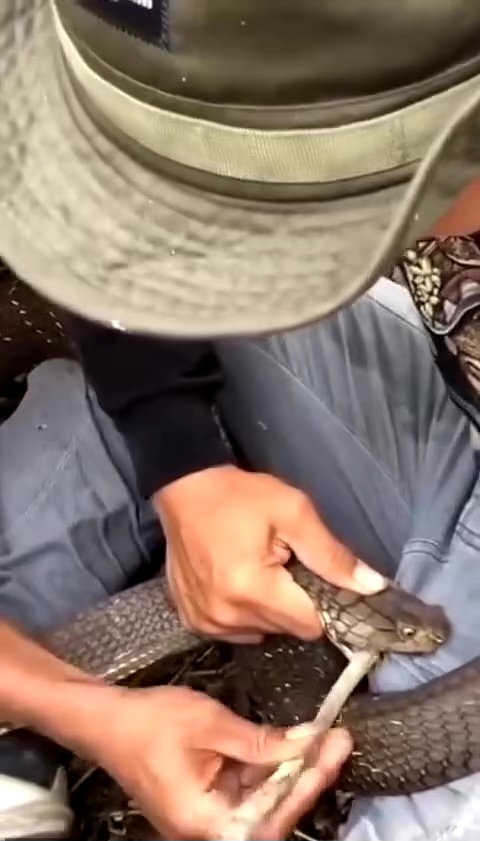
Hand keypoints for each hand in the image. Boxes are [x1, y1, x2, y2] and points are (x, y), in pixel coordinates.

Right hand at [88, 685, 351, 839]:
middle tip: (338, 742)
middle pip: (270, 812)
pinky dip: (269, 764)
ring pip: (262, 798)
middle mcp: (208, 827)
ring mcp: (207, 814)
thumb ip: (259, 741)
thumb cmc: (147, 722)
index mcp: (203, 822)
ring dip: (291, 768)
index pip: (270, 818)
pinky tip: (293, 742)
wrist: (105, 720)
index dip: (305, 787)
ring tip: (325, 738)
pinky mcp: (207, 796)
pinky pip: (246, 786)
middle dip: (307, 776)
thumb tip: (306, 744)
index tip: (332, 754)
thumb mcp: (208, 724)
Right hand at [154, 465, 384, 640]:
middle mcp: (227, 616)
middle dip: (294, 602)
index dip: (322, 603)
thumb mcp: (293, 512)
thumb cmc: (240, 496)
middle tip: (283, 562)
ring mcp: (205, 622)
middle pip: (287, 630)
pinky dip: (243, 612)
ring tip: (257, 569)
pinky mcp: (192, 620)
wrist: (184, 488)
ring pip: (262, 632)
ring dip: (268, 609)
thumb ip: (332, 554)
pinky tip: (236, 581)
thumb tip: (372, 587)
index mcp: (253, 590)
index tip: (316, 577)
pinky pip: (235, 630)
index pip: (311, 625)